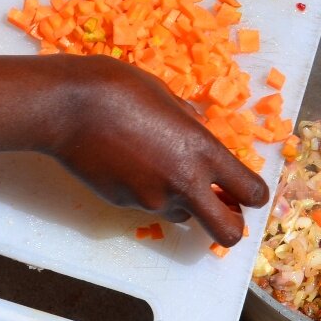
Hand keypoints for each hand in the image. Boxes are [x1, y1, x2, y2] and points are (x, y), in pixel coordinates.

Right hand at [48, 57, 269, 245]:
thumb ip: (190, 124)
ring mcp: (152, 200)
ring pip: (183, 216)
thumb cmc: (119, 88)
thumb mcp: (167, 98)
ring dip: (182, 202)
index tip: (247, 191)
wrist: (66, 107)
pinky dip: (147, 192)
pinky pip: (148, 206)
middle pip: (228, 232)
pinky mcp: (125, 205)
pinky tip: (127, 163)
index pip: (251, 192)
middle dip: (231, 225)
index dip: (254, 195)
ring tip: (158, 167)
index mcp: (203, 152)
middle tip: (222, 208)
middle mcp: (183, 184)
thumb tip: (198, 135)